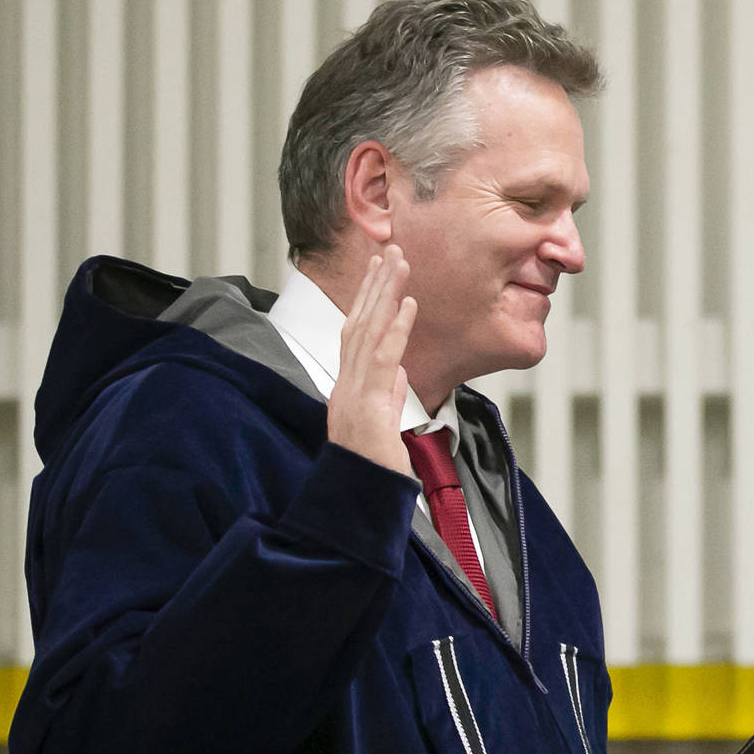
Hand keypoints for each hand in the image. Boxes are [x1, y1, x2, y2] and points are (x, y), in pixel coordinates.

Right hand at [328, 246, 416, 476]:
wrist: (360, 504)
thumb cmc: (373, 472)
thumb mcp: (382, 427)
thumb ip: (387, 397)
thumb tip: (399, 371)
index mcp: (347, 389)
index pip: (355, 335)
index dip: (366, 301)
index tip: (379, 272)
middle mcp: (345, 385)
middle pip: (357, 323)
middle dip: (374, 284)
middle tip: (389, 249)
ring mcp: (353, 394)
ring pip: (367, 332)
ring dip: (384, 294)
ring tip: (399, 261)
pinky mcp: (368, 407)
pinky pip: (383, 360)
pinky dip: (396, 329)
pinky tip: (408, 304)